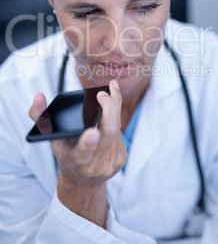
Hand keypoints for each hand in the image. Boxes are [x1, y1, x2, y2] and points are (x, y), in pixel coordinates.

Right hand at [28, 79, 126, 225]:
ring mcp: (110, 162)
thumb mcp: (50, 138)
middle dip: (110, 107)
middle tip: (103, 93)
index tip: (93, 131)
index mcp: (73, 160)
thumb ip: (40, 117)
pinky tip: (109, 118)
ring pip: (117, 128)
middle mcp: (94, 164)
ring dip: (112, 111)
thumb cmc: (65, 154)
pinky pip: (121, 134)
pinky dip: (115, 121)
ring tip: (105, 99)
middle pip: (108, 131)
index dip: (87, 143)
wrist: (82, 181)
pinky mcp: (121, 159)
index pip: (81, 154)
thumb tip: (39, 97)